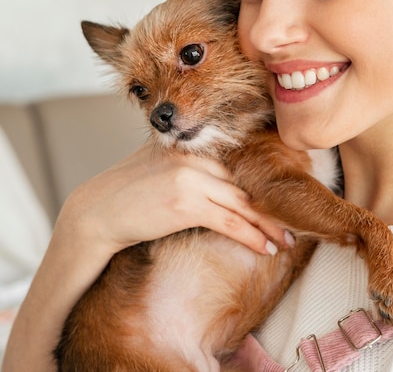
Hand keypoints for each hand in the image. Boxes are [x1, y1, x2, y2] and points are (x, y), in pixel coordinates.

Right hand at [57, 142, 288, 257]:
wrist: (96, 211)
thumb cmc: (129, 191)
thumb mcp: (163, 164)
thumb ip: (192, 161)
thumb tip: (222, 175)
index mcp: (193, 146)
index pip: (238, 168)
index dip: (262, 188)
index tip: (279, 203)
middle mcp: (196, 158)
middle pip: (246, 185)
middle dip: (271, 208)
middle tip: (293, 224)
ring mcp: (192, 179)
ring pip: (243, 204)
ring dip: (268, 226)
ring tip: (287, 241)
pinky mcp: (187, 204)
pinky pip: (230, 222)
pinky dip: (252, 236)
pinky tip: (266, 248)